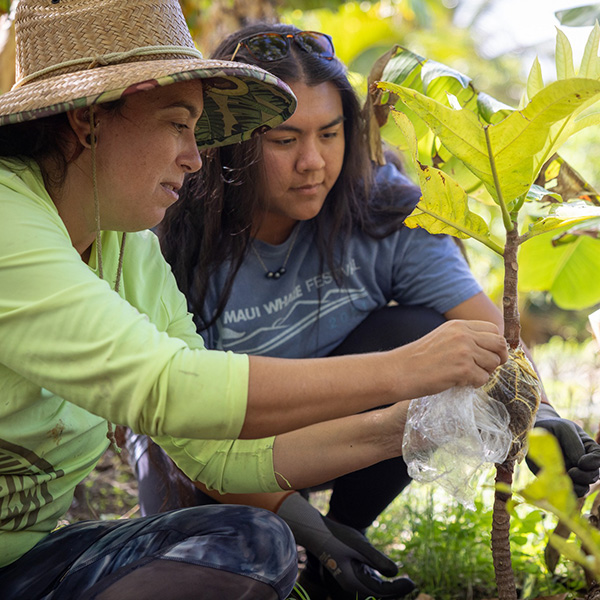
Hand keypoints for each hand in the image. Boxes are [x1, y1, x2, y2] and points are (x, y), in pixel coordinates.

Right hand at [277, 493, 414, 598]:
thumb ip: (377, 559)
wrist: (319, 532)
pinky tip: (388, 576)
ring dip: (389, 589)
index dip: (398, 589)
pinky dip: (381, 582)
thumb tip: (396, 572)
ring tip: (404, 582)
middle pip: (378, 595)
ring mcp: (351, 579)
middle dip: (395, 591)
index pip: (381, 592)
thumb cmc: (338, 537)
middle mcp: (353, 584)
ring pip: (374, 590)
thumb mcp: (360, 546)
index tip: (412, 582)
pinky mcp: (351, 572)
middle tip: (411, 583)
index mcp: (354, 582)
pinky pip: (369, 582)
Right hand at [400, 319, 508, 395]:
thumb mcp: (442, 338)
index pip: (493, 329)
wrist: (399, 371)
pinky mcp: (463, 369)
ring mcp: (464, 351)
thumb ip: (464, 338)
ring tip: (466, 376)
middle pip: (499, 344)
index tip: (489, 354)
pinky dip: (474, 384)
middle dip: (498, 358)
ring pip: (493, 363)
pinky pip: (483, 378)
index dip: (495, 344)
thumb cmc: (418, 359)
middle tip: (486, 368)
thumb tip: (489, 350)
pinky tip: (459, 382)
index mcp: (458, 325)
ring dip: (484, 372)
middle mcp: (463, 335)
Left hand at [528, 403, 599, 496]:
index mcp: (588, 448)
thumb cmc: (552, 428)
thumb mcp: (563, 429)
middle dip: (586, 476)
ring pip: (584, 486)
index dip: (594, 463)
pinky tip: (560, 486)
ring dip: (578, 486)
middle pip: (594, 474)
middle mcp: (583, 463)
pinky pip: (568, 491)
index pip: (598, 458)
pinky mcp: (560, 480)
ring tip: (566, 478)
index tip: (582, 463)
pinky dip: (566, 491)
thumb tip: (579, 463)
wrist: (534, 432)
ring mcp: (572, 472)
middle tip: (572, 472)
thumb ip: (573, 443)